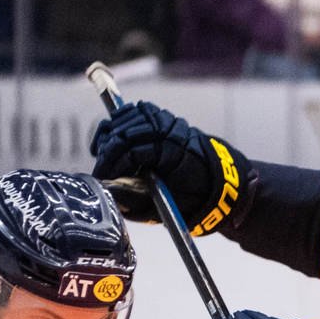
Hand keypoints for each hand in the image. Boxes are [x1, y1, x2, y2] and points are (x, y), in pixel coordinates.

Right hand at [91, 102, 248, 235]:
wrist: (219, 178)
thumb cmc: (197, 194)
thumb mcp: (174, 205)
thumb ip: (145, 204)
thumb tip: (114, 197)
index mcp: (173, 151)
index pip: (131, 150)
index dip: (112, 164)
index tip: (101, 177)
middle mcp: (169, 131)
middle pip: (124, 133)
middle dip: (107, 152)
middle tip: (100, 171)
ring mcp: (165, 120)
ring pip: (124, 118)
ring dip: (109, 136)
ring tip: (104, 157)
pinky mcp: (160, 116)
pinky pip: (131, 112)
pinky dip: (117, 123)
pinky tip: (110, 139)